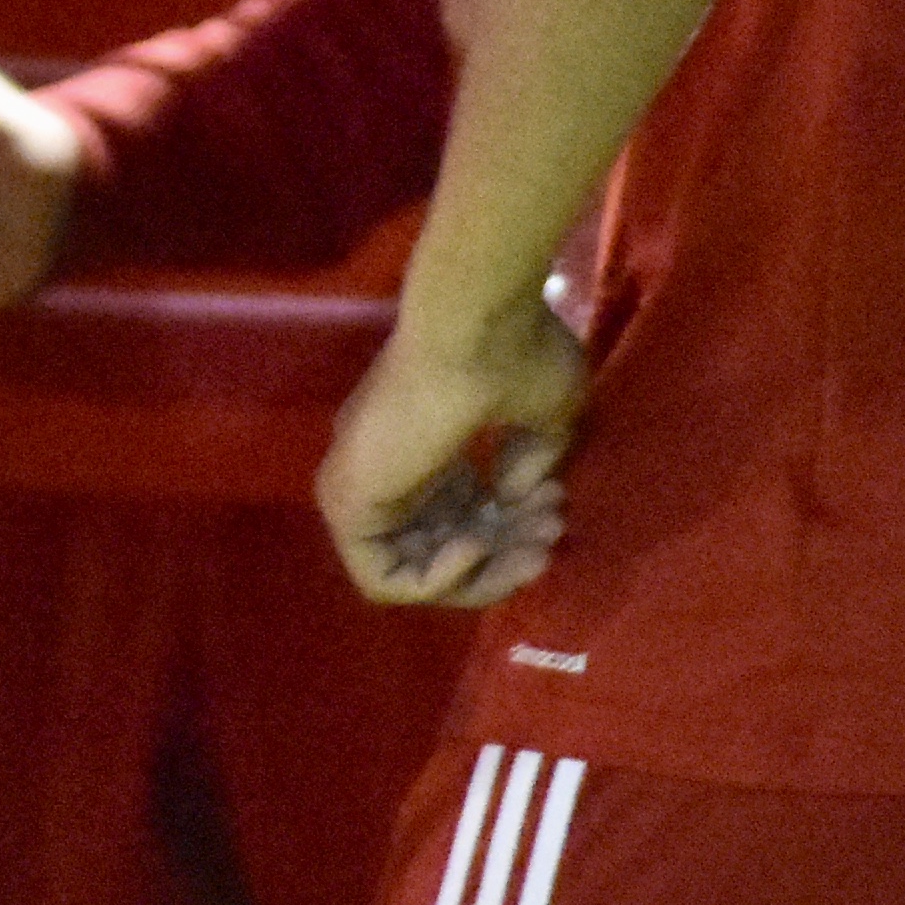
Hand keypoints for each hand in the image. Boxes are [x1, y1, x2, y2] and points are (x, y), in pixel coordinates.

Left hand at [318, 292, 587, 606]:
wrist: (476, 324)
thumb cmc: (513, 354)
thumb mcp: (542, 414)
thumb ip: (528, 462)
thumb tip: (510, 501)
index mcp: (421, 442)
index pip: (455, 517)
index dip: (510, 530)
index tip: (557, 507)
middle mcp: (387, 467)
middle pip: (438, 550)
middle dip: (505, 556)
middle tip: (551, 534)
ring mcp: (361, 486)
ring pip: (413, 572)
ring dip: (482, 574)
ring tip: (530, 544)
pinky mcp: (347, 502)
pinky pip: (382, 579)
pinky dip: (436, 581)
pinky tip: (477, 544)